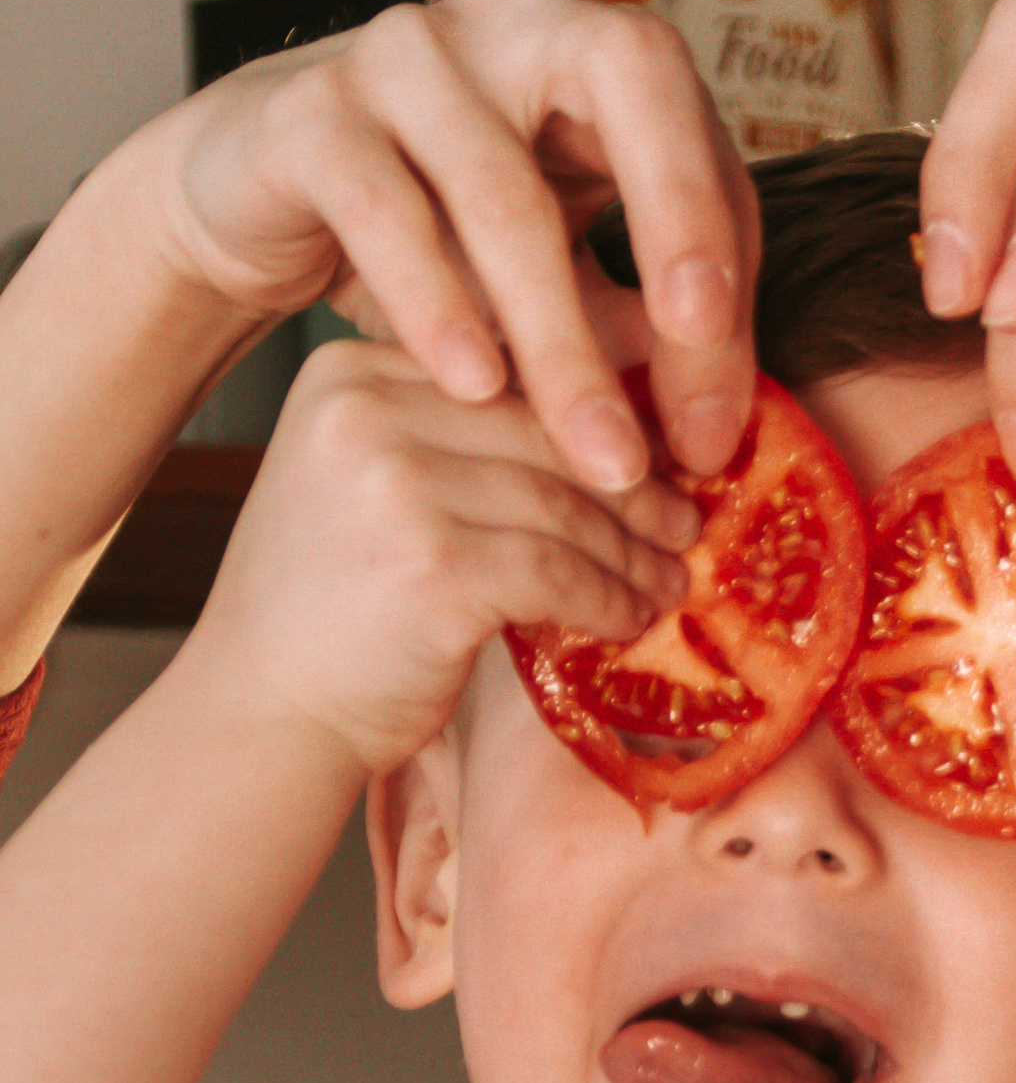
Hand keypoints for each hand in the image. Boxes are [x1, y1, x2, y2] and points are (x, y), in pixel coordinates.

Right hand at [132, 0, 757, 485]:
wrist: (252, 200)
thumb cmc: (435, 240)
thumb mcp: (561, 282)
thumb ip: (639, 331)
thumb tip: (716, 433)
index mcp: (599, 64)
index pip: (704, 150)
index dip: (729, 278)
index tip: (723, 422)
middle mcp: (513, 28)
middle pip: (630, 80)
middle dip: (680, 219)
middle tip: (699, 347)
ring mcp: (404, 55)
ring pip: (504, 185)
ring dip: (557, 332)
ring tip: (596, 447)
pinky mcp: (308, 113)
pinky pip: (384, 207)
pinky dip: (435, 301)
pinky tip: (475, 384)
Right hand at [188, 340, 695, 777]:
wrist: (266, 709)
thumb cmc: (337, 606)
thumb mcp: (376, 487)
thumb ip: (460, 442)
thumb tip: (616, 432)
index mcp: (352, 372)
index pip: (513, 377)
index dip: (600, 423)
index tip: (656, 463)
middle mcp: (366, 411)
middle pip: (548, 435)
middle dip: (632, 487)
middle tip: (683, 526)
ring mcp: (396, 485)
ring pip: (565, 507)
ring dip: (632, 553)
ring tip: (667, 582)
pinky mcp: (436, 565)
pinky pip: (561, 572)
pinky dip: (608, 600)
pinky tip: (628, 621)